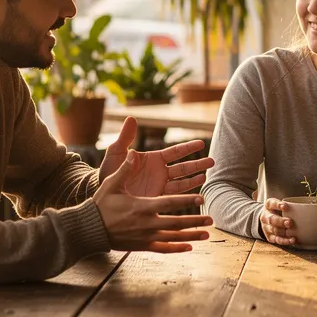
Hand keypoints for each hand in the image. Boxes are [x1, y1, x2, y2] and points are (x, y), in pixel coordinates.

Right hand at [93, 149, 212, 253]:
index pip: (170, 202)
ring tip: (206, 235)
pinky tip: (189, 248)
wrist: (89, 229)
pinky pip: (163, 248)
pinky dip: (176, 248)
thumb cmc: (101, 204)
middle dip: (195, 220)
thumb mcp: (112, 184)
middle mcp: (147, 223)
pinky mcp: (142, 246)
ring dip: (191, 236)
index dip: (187, 200)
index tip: (201, 199)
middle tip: (211, 219)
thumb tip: (135, 152)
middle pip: (177, 222)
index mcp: (142, 206)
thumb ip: (126, 169)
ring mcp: (146, 236)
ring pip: (173, 237)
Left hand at [99, 117, 213, 196]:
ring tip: (206, 175)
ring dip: (195, 178)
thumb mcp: (116, 152)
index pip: (175, 152)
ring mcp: (160, 185)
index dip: (188, 147)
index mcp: (153, 158)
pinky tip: (196, 190)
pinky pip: (174, 194)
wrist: (104, 192)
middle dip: (197, 163)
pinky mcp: (157, 197)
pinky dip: (186, 192)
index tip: (201, 143)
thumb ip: (125, 137)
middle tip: (212, 161)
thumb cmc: (108, 170)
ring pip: (182, 181)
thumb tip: (131, 118)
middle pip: (183, 166)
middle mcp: (160, 171)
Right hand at [259, 198, 296, 245]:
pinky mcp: (269, 237)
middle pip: (271, 219)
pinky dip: (285, 241)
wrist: (268, 219)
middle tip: (290, 222)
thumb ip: (290, 205)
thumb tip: (308, 208)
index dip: (278, 205)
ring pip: (274, 230)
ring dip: (283, 232)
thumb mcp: (280, 204)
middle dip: (281, 221)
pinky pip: (277, 240)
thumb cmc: (278, 210)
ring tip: (292, 233)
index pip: (271, 203)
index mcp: (268, 206)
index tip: (285, 206)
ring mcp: (266, 227)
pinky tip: (292, 240)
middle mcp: (265, 217)